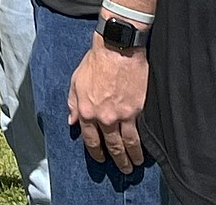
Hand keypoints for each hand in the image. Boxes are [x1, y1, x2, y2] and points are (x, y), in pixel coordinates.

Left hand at [67, 37, 148, 175]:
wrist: (116, 48)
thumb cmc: (95, 61)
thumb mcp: (76, 80)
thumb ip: (73, 103)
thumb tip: (71, 121)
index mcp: (85, 111)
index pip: (90, 139)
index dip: (96, 152)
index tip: (100, 158)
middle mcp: (103, 117)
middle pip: (111, 146)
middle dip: (117, 160)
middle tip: (122, 168)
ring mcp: (121, 115)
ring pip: (127, 144)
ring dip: (131, 157)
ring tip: (135, 164)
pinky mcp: (136, 110)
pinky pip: (139, 133)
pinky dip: (142, 144)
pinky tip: (145, 150)